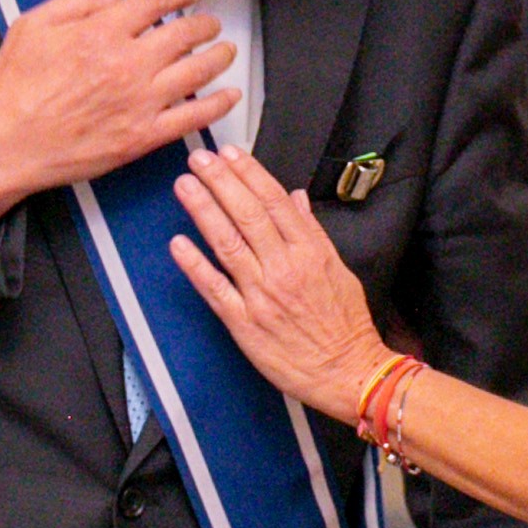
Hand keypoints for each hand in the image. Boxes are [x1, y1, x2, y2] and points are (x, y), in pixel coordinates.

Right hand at [0, 0, 236, 212]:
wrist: (7, 144)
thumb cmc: (15, 88)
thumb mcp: (32, 25)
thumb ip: (76, 2)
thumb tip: (113, 0)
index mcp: (102, 32)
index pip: (157, 2)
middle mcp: (128, 64)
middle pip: (185, 34)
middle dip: (205, 24)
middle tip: (211, 23)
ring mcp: (140, 102)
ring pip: (197, 72)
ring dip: (219, 57)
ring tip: (227, 50)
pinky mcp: (143, 136)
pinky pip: (193, 117)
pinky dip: (217, 104)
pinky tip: (230, 95)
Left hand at [171, 139, 386, 413]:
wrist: (349, 372)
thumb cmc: (346, 326)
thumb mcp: (340, 270)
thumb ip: (313, 233)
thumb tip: (296, 200)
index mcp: (310, 252)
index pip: (275, 202)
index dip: (249, 174)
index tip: (231, 155)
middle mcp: (284, 269)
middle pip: (248, 214)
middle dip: (221, 182)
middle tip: (199, 159)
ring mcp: (262, 295)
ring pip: (228, 243)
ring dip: (204, 211)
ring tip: (185, 186)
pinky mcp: (244, 324)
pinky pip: (215, 289)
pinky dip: (195, 265)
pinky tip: (178, 244)